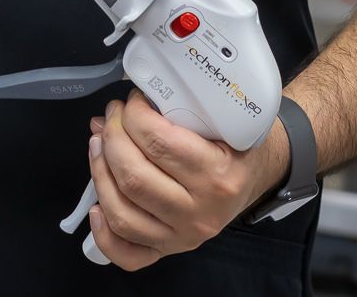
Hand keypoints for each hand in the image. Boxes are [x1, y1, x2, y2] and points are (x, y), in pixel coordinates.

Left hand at [83, 92, 289, 269]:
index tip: (132, 101)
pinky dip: (104, 233)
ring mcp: (183, 236)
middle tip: (113, 118)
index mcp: (217, 175)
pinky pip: (128, 254)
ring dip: (100, 172)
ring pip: (123, 212)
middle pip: (134, 177)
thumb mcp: (222, 120)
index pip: (158, 141)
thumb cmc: (238, 144)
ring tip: (100, 145)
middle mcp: (200, 212)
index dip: (134, 115)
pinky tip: (97, 205)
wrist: (260, 176)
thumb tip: (119, 111)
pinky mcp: (169, 249)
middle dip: (112, 138)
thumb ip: (177, 111)